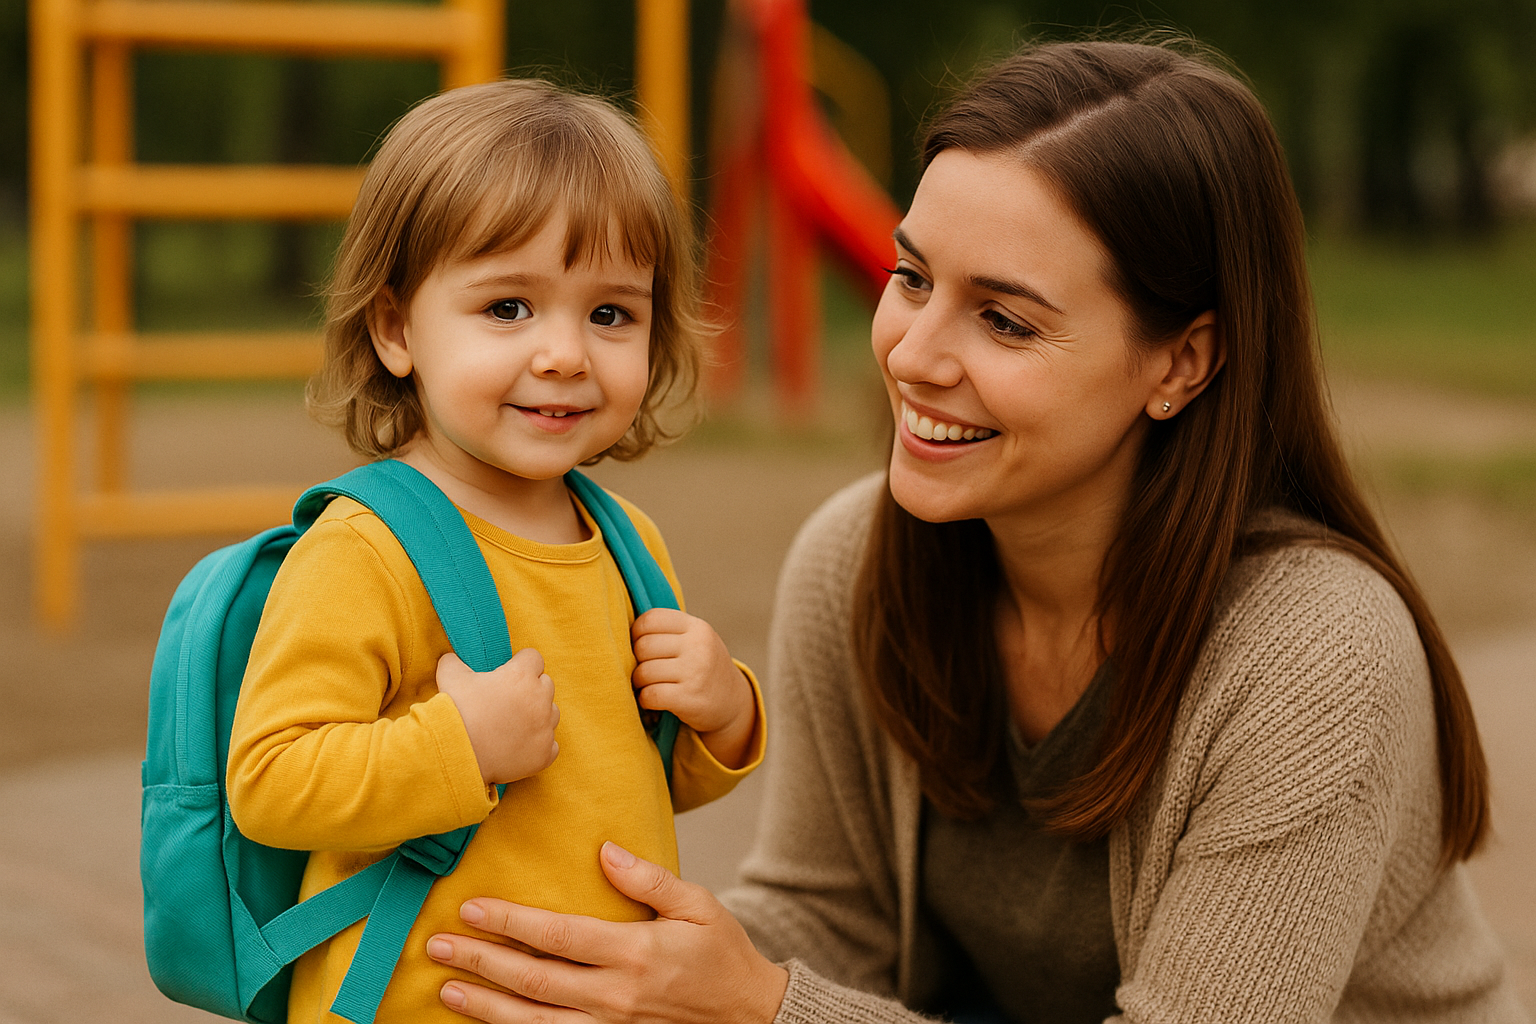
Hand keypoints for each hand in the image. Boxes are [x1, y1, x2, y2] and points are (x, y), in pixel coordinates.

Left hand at [426, 842, 788, 1022]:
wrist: (751, 1016)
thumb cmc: (723, 955)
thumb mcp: (697, 905)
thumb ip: (648, 879)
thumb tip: (604, 850)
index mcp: (635, 953)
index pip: (558, 936)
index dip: (511, 923)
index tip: (472, 909)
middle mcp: (616, 995)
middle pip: (534, 980)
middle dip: (482, 962)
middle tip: (438, 947)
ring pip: (535, 1021)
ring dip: (487, 1005)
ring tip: (447, 988)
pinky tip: (488, 1021)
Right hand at [436, 649, 558, 785]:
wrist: (457, 754)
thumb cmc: (456, 713)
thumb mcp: (450, 677)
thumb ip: (454, 661)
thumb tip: (451, 657)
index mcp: (522, 676)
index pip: (533, 658)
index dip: (520, 664)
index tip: (508, 673)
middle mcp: (540, 700)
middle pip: (546, 684)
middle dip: (530, 688)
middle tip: (507, 700)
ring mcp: (545, 728)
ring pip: (551, 713)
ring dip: (537, 715)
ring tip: (513, 723)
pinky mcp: (544, 754)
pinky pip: (551, 744)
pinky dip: (538, 744)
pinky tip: (519, 745)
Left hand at [631, 609, 755, 767]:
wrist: (733, 704)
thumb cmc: (703, 667)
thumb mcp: (696, 640)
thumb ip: (668, 631)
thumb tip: (618, 627)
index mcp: (697, 627)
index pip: (650, 620)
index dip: (637, 634)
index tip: (641, 648)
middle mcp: (698, 646)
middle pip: (642, 647)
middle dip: (636, 662)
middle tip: (645, 671)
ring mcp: (696, 672)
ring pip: (643, 672)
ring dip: (639, 683)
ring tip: (649, 686)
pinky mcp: (690, 699)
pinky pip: (650, 695)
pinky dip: (645, 700)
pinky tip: (653, 700)